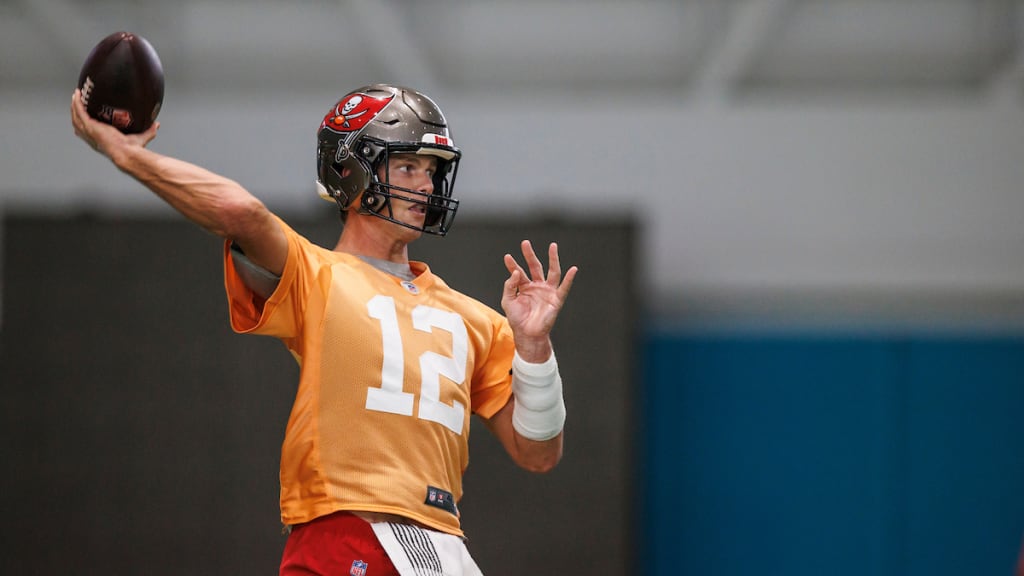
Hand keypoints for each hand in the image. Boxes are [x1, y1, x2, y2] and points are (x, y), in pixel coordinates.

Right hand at [70, 89, 157, 159]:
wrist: (127, 153)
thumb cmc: (132, 149)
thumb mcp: (140, 138)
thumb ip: (148, 131)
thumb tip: (156, 124)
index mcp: (100, 140)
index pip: (88, 133)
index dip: (84, 126)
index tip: (84, 118)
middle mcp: (92, 137)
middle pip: (78, 123)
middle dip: (76, 112)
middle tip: (77, 101)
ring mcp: (89, 131)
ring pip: (76, 117)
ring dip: (74, 106)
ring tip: (76, 96)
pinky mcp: (90, 126)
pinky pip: (80, 112)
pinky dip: (77, 103)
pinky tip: (77, 94)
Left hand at [501, 240, 577, 361]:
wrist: (527, 334)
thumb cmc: (517, 319)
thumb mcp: (508, 301)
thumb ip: (510, 286)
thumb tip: (516, 272)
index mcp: (524, 287)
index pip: (518, 272)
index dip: (513, 264)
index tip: (507, 257)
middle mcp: (537, 286)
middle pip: (535, 266)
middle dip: (530, 255)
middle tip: (525, 243)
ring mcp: (547, 291)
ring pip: (552, 272)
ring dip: (553, 259)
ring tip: (553, 246)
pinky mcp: (556, 299)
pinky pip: (564, 287)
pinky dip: (570, 279)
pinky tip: (573, 269)